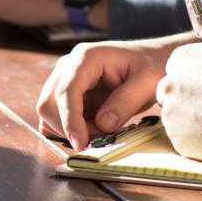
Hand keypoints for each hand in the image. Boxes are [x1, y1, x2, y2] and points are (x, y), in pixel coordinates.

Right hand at [36, 40, 168, 150]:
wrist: (152, 60)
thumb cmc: (152, 66)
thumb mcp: (147, 82)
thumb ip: (125, 102)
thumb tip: (102, 124)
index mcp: (86, 57)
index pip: (66, 90)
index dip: (69, 120)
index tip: (80, 143)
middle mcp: (69, 66)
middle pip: (49, 103)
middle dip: (68, 127)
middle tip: (99, 139)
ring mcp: (66, 79)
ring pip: (49, 112)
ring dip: (69, 130)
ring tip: (100, 131)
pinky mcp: (69, 94)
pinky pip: (57, 116)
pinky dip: (69, 129)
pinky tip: (92, 129)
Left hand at [157, 0, 201, 164]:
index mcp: (180, 59)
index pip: (180, 69)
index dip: (201, 79)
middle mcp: (169, 84)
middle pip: (174, 93)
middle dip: (193, 99)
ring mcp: (171, 113)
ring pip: (178, 117)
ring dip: (195, 120)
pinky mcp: (177, 139)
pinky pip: (184, 139)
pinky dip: (199, 140)